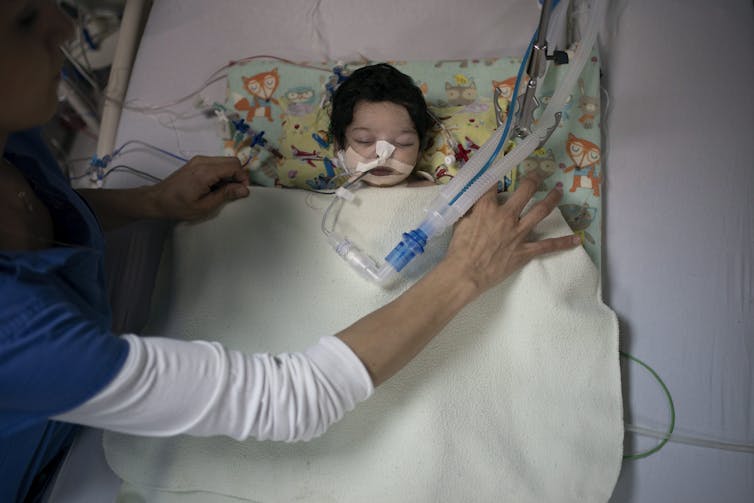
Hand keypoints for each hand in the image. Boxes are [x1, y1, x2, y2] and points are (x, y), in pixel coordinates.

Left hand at [151, 156, 249, 220]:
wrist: (157, 199)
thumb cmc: (179, 206)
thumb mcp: (204, 206)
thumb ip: (225, 195)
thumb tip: (244, 190)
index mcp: (205, 172)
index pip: (234, 166)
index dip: (243, 178)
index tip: (241, 192)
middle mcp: (203, 161)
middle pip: (232, 161)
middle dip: (238, 175)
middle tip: (235, 191)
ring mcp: (199, 160)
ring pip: (225, 161)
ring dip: (230, 174)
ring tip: (223, 190)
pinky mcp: (196, 162)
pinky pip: (217, 163)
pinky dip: (222, 172)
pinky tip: (215, 186)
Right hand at [444, 171, 579, 294]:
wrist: (465, 273)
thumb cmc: (458, 249)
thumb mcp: (459, 222)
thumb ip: (469, 208)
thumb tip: (473, 198)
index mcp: (487, 207)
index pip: (493, 183)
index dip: (499, 170)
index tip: (504, 163)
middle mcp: (506, 215)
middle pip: (525, 190)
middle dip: (534, 179)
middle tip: (540, 173)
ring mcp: (518, 232)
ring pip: (541, 210)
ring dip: (552, 198)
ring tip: (559, 190)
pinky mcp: (525, 250)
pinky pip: (547, 246)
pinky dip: (563, 243)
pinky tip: (576, 240)